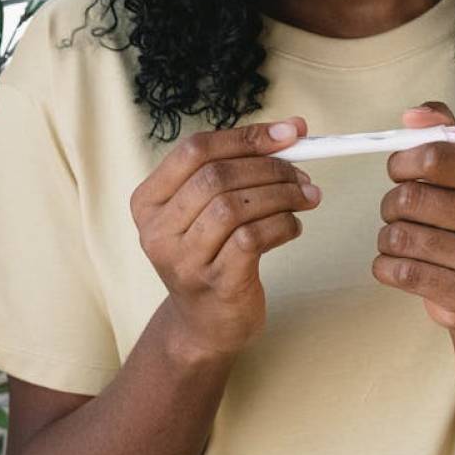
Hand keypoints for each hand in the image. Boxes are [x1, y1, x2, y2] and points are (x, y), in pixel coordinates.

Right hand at [129, 116, 321, 361]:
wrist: (204, 324)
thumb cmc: (211, 256)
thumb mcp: (207, 209)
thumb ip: (237, 168)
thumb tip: (291, 130)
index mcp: (148, 201)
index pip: (194, 150)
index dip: (245, 137)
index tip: (289, 133)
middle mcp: (157, 230)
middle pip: (216, 177)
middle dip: (269, 168)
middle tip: (302, 174)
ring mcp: (183, 260)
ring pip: (235, 207)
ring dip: (281, 195)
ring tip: (306, 197)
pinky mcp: (214, 283)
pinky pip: (252, 239)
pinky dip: (282, 225)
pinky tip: (293, 226)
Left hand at [374, 101, 454, 331]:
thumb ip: (442, 129)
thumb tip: (413, 115)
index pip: (436, 157)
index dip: (403, 161)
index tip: (400, 170)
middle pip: (410, 198)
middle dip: (391, 203)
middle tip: (399, 210)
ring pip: (398, 236)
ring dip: (387, 237)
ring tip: (405, 239)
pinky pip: (397, 272)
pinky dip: (384, 266)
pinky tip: (400, 264)